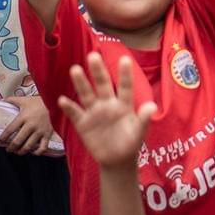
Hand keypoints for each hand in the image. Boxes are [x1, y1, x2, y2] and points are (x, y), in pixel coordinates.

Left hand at [0, 95, 53, 154]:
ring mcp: (40, 131)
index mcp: (23, 117)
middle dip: (11, 148)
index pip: (9, 130)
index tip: (0, 140)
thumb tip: (3, 100)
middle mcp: (31, 125)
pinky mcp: (48, 134)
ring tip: (18, 152)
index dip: (3, 138)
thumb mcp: (25, 100)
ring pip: (28, 146)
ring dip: (21, 151)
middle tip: (9, 149)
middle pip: (17, 141)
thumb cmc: (39, 102)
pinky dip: (37, 152)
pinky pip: (43, 147)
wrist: (56, 102)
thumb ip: (13, 100)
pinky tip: (33, 152)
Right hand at [57, 53, 155, 168]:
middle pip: (103, 85)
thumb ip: (144, 119)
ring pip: (87, 94)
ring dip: (81, 83)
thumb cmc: (131, 142)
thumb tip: (152, 107)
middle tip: (93, 55)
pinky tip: (63, 99)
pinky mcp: (83, 123)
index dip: (125, 74)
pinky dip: (69, 107)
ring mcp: (94, 112)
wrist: (117, 159)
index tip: (125, 59)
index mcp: (124, 104)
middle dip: (98, 71)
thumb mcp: (139, 132)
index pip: (125, 86)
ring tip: (75, 69)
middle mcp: (108, 104)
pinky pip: (75, 113)